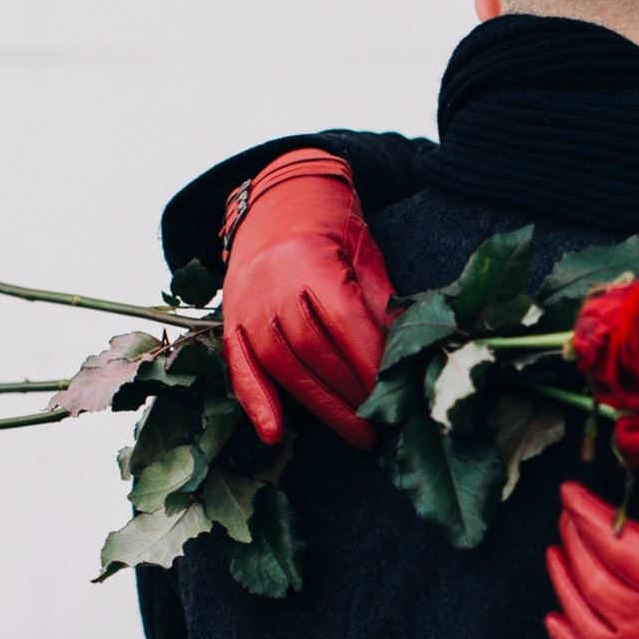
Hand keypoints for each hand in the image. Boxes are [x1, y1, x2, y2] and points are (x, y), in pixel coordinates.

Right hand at [219, 150, 395, 450]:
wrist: (277, 203)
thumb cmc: (332, 231)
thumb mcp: (365, 255)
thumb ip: (381, 304)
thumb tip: (407, 354)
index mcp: (309, 260)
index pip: (342, 320)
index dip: (369, 360)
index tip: (395, 391)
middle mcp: (271, 283)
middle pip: (312, 349)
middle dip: (351, 392)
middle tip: (385, 424)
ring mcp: (246, 305)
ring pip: (281, 364)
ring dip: (320, 406)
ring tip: (357, 434)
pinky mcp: (231, 322)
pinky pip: (240, 367)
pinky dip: (255, 402)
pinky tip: (274, 434)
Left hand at [543, 483, 638, 638]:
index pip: (616, 540)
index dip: (588, 512)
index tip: (572, 493)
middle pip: (591, 573)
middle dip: (574, 538)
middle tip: (569, 516)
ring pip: (580, 615)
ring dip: (565, 580)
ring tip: (559, 554)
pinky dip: (565, 638)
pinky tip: (557, 616)